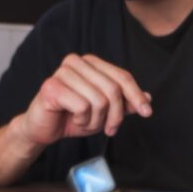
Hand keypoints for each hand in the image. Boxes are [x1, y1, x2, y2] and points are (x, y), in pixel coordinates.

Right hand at [12, 54, 150, 148]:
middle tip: (109, 129)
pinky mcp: (51, 87)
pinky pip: (82, 106)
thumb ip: (124, 103)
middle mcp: (76, 62)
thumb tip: (148, 98)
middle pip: (113, 89)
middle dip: (114, 115)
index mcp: (90, 62)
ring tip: (85, 123)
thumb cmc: (72, 117)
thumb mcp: (104, 111)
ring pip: (99, 100)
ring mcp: (62, 72)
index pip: (122, 76)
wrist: (44, 129)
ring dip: (96, 120)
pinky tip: (72, 119)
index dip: (136, 95)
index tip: (146, 112)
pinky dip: (82, 120)